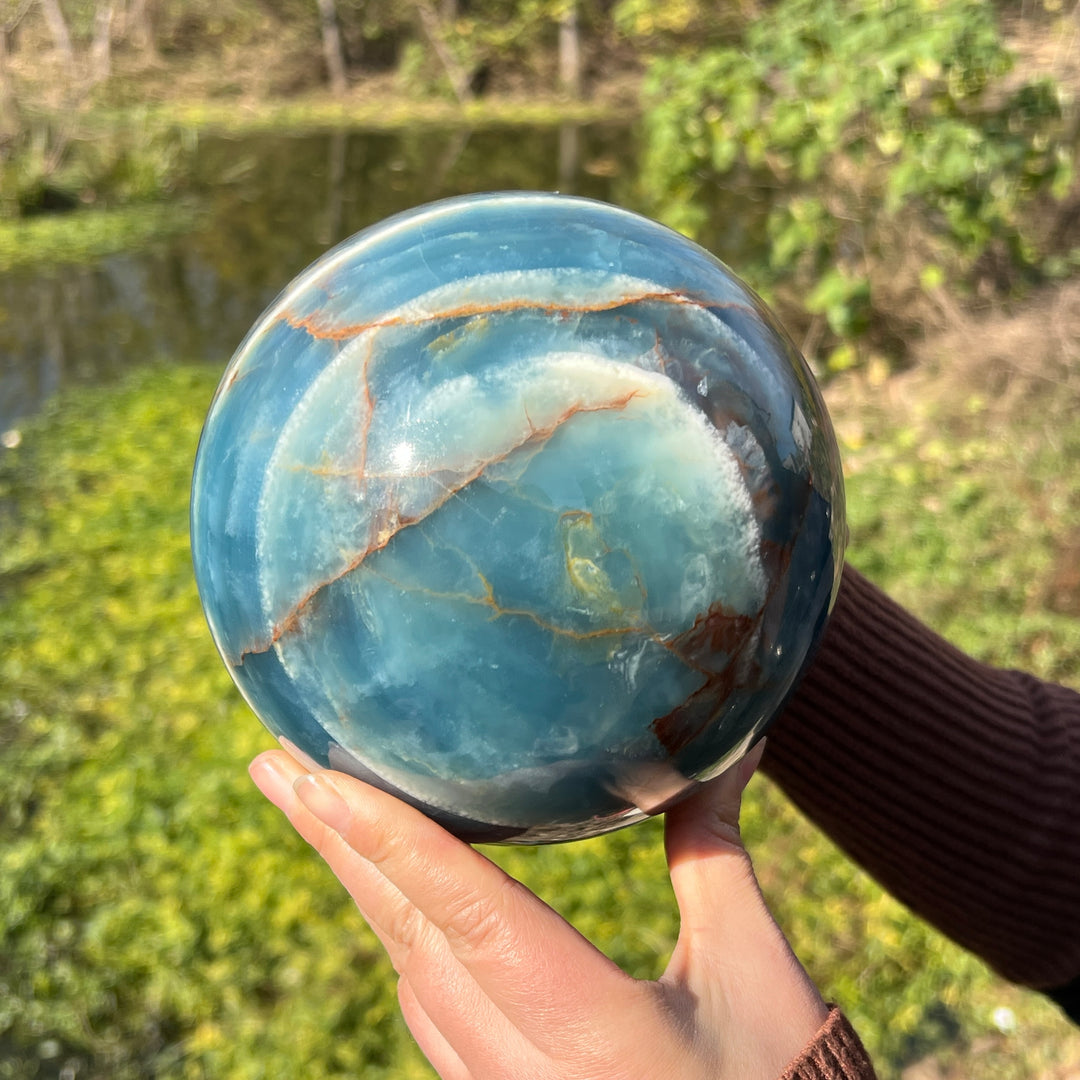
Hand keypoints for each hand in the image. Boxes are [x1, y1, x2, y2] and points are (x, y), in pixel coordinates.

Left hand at [249, 741, 827, 1079]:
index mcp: (593, 1033)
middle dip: (335, 844)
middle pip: (408, 938)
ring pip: (407, 973)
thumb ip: (716, 855)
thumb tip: (726, 747)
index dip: (394, 843)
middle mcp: (524, 1071)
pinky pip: (428, 1011)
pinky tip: (387, 893)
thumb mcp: (754, 972)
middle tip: (275, 762)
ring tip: (315, 805)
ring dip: (359, 885)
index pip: (474, 919)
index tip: (317, 779)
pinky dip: (401, 936)